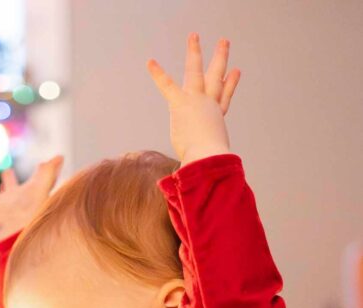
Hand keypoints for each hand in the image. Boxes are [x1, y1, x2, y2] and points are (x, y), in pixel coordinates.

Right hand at [0, 154, 63, 240]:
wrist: (16, 229)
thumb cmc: (32, 210)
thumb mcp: (42, 186)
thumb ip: (50, 172)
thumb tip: (61, 156)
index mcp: (33, 190)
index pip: (40, 177)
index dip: (43, 169)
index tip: (43, 164)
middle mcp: (19, 196)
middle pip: (16, 185)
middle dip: (11, 179)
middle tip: (7, 172)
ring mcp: (6, 201)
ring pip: (3, 189)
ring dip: (1, 183)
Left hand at [146, 33, 240, 163]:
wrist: (208, 158)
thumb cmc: (209, 168)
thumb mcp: (207, 169)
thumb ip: (203, 174)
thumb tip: (195, 194)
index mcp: (216, 120)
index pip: (223, 100)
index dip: (229, 85)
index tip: (235, 72)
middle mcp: (209, 107)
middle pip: (217, 79)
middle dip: (220, 60)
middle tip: (224, 43)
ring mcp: (197, 102)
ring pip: (197, 71)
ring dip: (194, 52)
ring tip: (193, 36)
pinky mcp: (181, 103)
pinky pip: (168, 85)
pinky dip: (158, 74)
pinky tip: (149, 62)